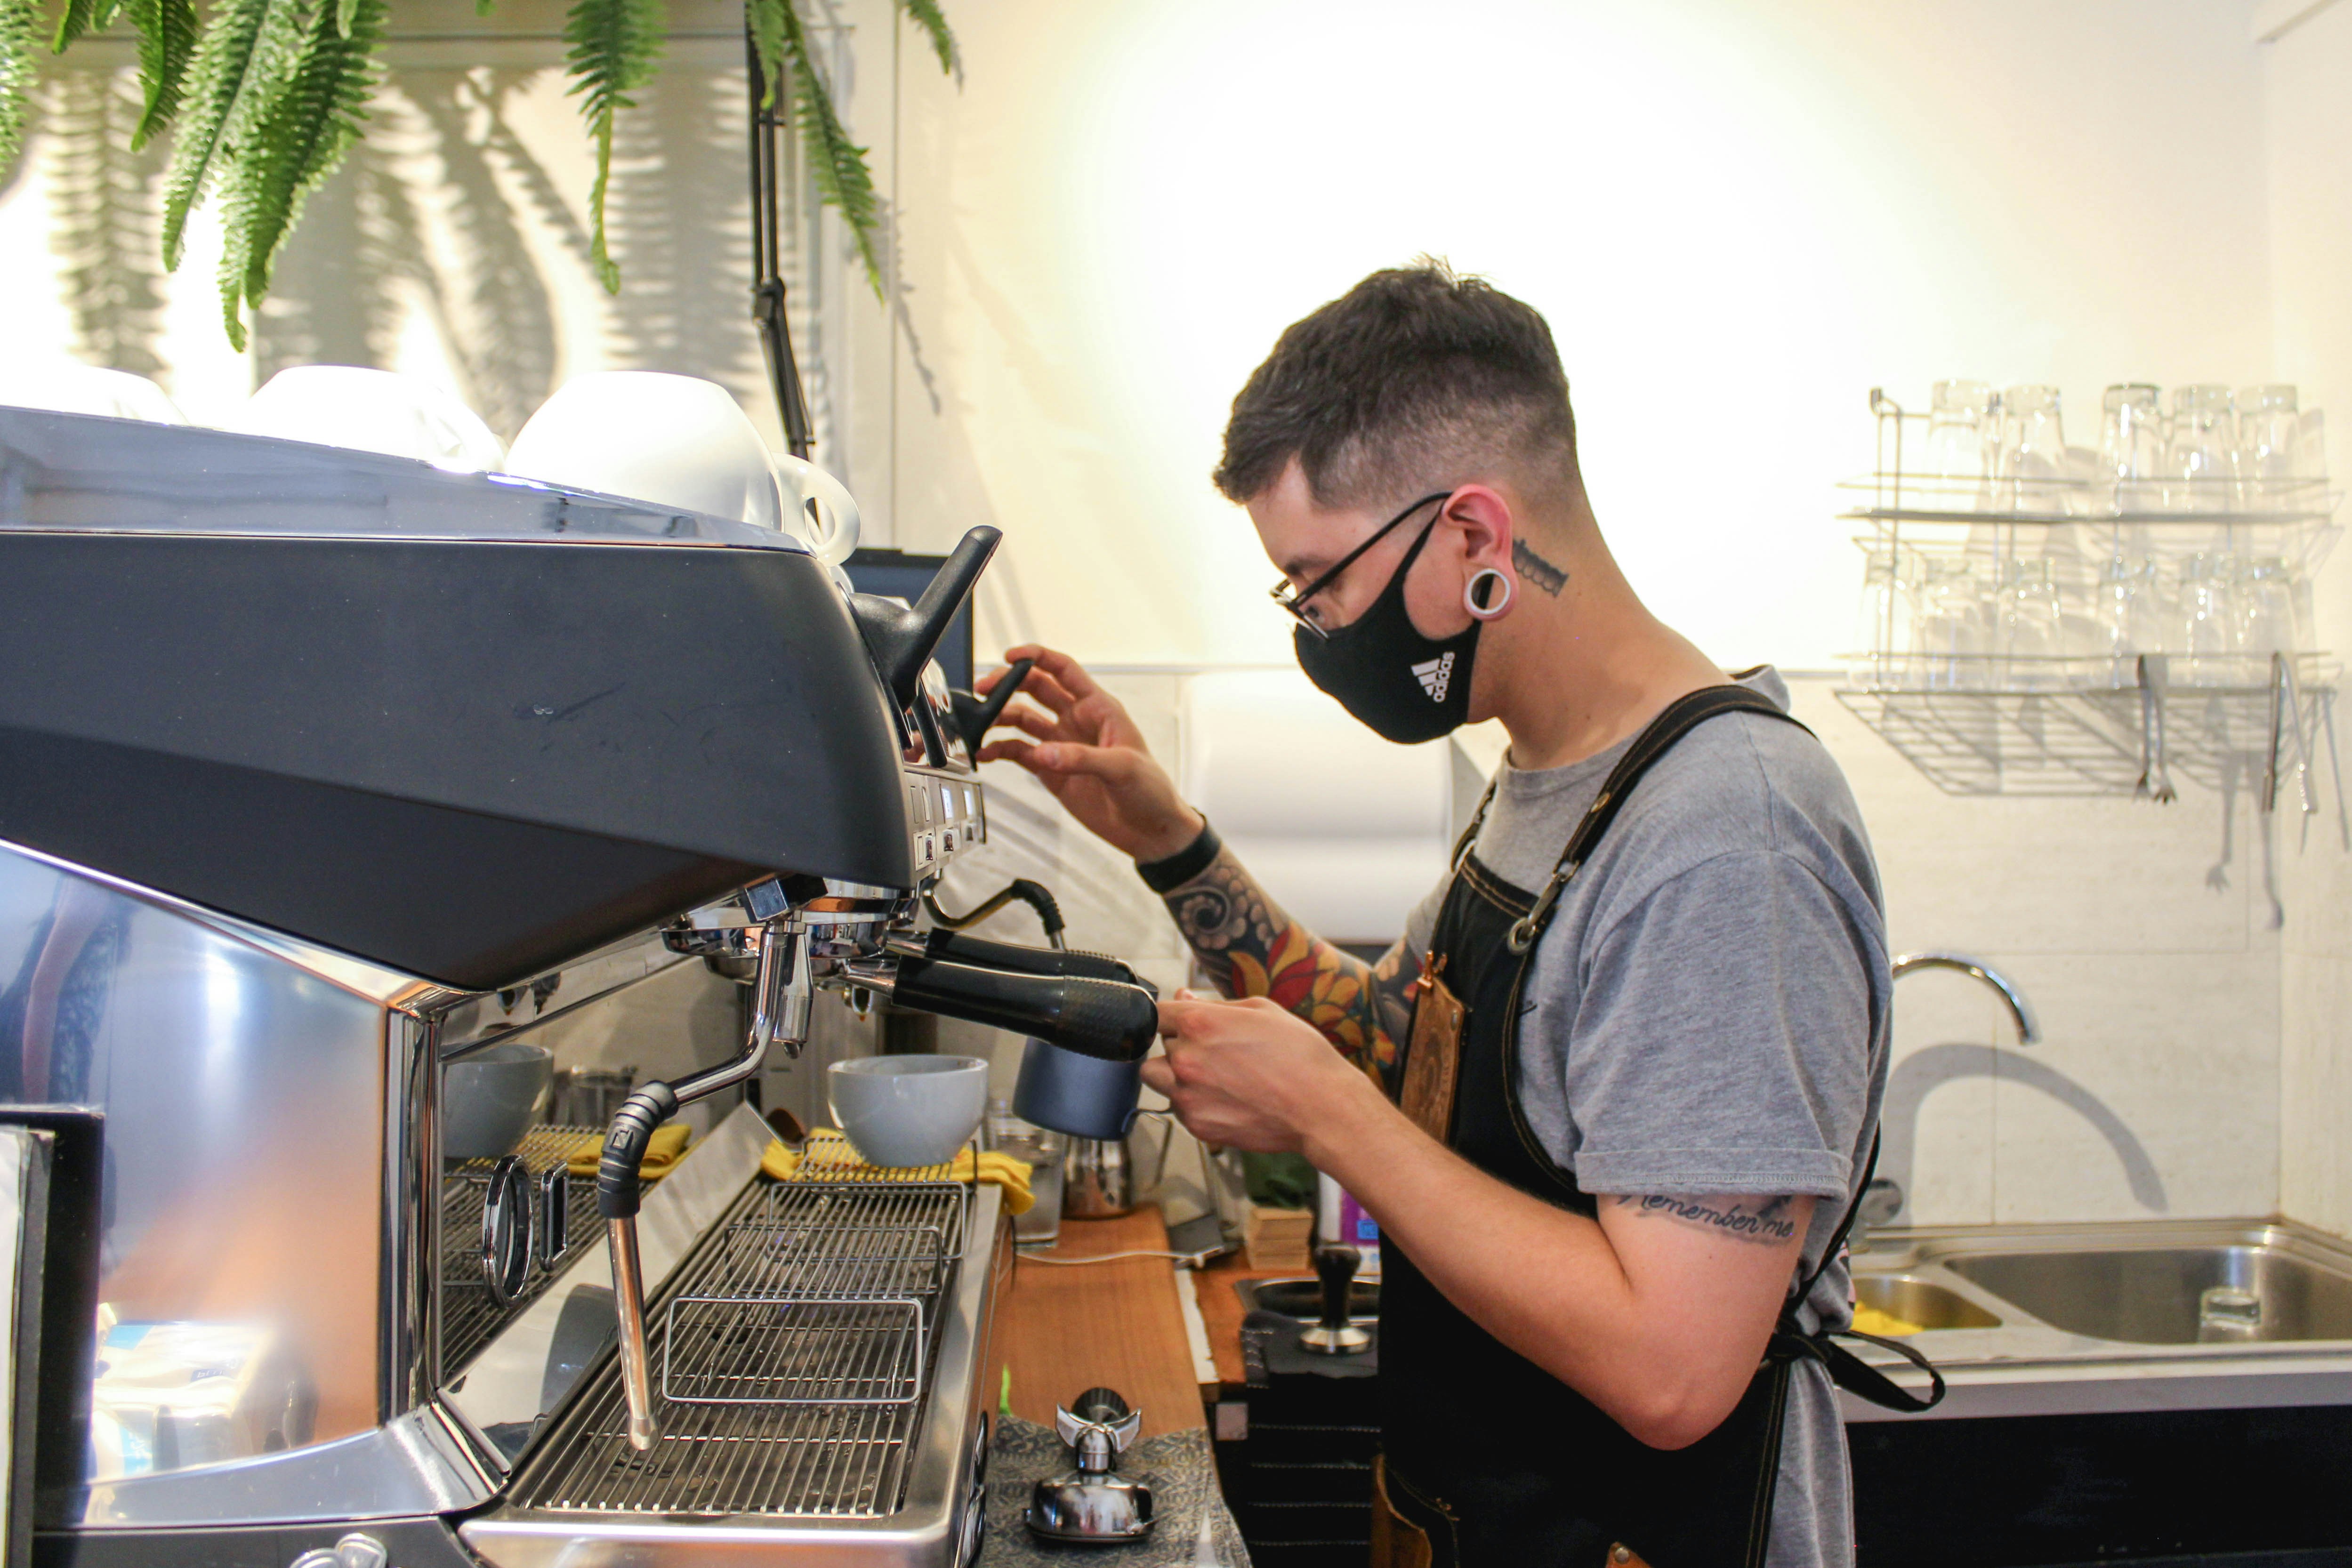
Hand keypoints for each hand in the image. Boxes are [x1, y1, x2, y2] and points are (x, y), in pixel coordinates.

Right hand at [975, 645, 1204, 861]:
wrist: (1151, 830)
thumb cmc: (1151, 791)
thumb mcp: (1123, 768)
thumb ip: (1082, 758)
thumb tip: (1043, 753)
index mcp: (1099, 708)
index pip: (1064, 671)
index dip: (1038, 657)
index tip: (1011, 656)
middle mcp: (1077, 721)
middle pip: (1036, 690)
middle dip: (1008, 685)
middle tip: (985, 689)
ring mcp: (1061, 746)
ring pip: (1023, 720)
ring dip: (1001, 717)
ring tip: (980, 723)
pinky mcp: (1051, 771)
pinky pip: (1019, 753)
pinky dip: (1001, 750)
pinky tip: (987, 753)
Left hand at [1141, 991, 1383, 1155]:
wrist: (1322, 1107)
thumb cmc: (1300, 1055)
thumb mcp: (1261, 1010)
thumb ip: (1214, 1005)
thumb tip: (1183, 998)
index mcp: (1199, 1024)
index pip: (1157, 1013)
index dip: (1172, 1016)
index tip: (1183, 1022)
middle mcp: (1186, 1059)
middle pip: (1161, 1045)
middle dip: (1182, 1044)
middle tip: (1219, 1051)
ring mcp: (1188, 1096)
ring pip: (1159, 1078)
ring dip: (1176, 1074)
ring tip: (1215, 1076)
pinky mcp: (1197, 1126)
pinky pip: (1178, 1108)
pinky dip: (1194, 1102)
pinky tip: (1227, 1098)